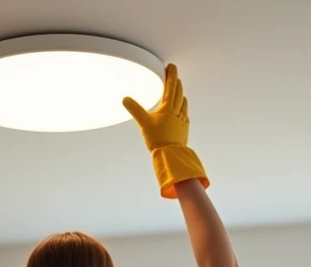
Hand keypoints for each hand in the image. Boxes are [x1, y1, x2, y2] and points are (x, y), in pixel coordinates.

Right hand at [122, 64, 207, 197]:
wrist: (170, 155)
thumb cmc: (158, 140)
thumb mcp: (144, 123)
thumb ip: (135, 109)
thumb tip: (125, 99)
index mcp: (168, 108)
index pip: (171, 86)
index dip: (172, 75)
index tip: (172, 66)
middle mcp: (177, 112)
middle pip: (179, 92)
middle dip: (176, 82)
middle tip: (174, 75)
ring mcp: (182, 120)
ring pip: (183, 102)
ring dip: (181, 94)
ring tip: (179, 89)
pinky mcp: (184, 129)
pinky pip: (185, 113)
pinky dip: (183, 107)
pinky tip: (181, 110)